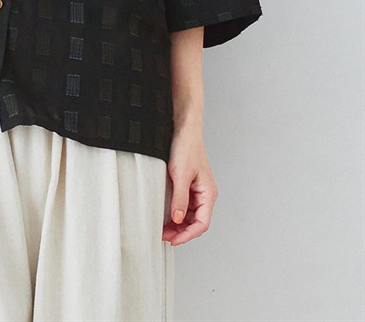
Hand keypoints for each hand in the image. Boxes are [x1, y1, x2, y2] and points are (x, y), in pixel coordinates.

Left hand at [162, 120, 217, 245]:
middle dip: (181, 232)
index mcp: (208, 194)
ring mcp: (197, 191)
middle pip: (196, 222)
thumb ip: (180, 198)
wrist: (183, 129)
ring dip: (178, 225)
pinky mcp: (188, 186)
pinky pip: (184, 206)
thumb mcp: (181, 174)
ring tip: (162, 229)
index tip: (173, 240)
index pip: (202, 224)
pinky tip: (166, 216)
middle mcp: (204, 195)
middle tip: (163, 236)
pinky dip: (176, 214)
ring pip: (189, 216)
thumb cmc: (186, 147)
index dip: (188, 235)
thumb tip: (178, 220)